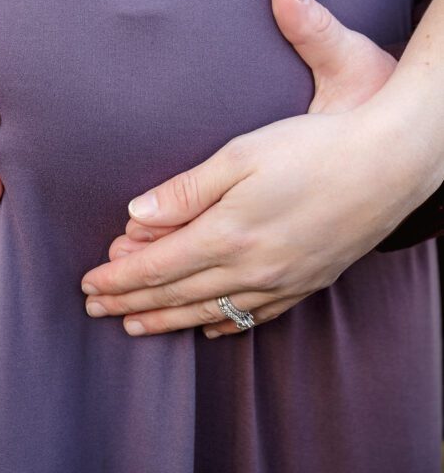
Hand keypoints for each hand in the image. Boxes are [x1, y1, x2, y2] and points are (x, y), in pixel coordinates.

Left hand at [80, 0, 420, 336]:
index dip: (118, 277)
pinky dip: (224, 324)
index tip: (88, 283)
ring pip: (211, 310)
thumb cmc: (312, 148)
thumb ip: (185, 190)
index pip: (156, 266)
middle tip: (95, 309)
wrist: (388, 165)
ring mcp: (281, 281)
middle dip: (130, 302)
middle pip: (177, 293)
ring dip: (168, 319)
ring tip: (135, 325)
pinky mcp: (307, 281)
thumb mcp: (240, 155)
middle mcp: (251, 268)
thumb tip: (135, 217)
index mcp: (228, 233)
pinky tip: (211, 328)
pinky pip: (256, 316)